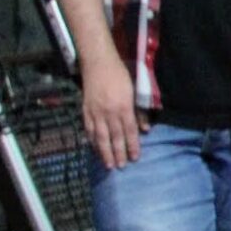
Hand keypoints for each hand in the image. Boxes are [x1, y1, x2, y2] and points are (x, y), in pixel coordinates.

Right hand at [80, 50, 143, 169]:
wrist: (98, 64)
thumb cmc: (121, 76)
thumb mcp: (135, 91)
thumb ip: (139, 112)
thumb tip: (145, 130)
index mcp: (123, 107)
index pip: (129, 131)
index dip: (132, 145)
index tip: (135, 158)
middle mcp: (109, 112)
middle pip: (114, 137)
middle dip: (118, 153)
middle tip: (120, 166)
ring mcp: (95, 112)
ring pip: (100, 136)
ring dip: (104, 151)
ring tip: (108, 164)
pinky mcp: (85, 110)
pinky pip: (88, 129)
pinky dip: (91, 140)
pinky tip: (94, 148)